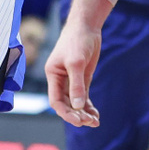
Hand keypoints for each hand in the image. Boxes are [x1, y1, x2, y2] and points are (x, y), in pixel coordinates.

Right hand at [48, 0, 110, 126]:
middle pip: (65, 104)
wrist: (87, 26)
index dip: (65, 112)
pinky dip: (88, 107)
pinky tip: (95, 115)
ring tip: (95, 122)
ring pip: (75, 103)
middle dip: (76, 115)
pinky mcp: (82, 79)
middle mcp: (60, 80)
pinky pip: (83, 97)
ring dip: (83, 114)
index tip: (77, 120)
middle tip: (89, 122)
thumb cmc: (77, 40)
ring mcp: (72, 80)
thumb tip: (78, 106)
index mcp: (53, 75)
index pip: (55, 100)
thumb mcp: (76, 62)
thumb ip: (77, 84)